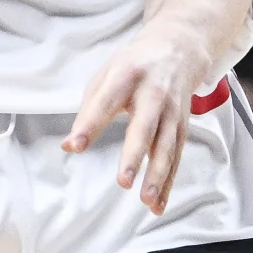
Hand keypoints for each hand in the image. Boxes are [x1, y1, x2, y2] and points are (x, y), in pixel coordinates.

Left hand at [65, 21, 207, 214]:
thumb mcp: (107, 74)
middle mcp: (154, 93)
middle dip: (135, 155)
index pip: (106, 101)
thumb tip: (69, 146)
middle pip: (145, 127)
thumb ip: (89, 109)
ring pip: (166, 147)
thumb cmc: (135, 65)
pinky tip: (158, 203)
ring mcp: (172, 111)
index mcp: (128, 75)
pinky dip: (168, 182)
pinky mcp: (183, 126)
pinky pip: (176, 157)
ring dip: (157, 176)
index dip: (90, 123)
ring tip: (145, 201)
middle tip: (123, 182)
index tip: (75, 145)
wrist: (179, 49)